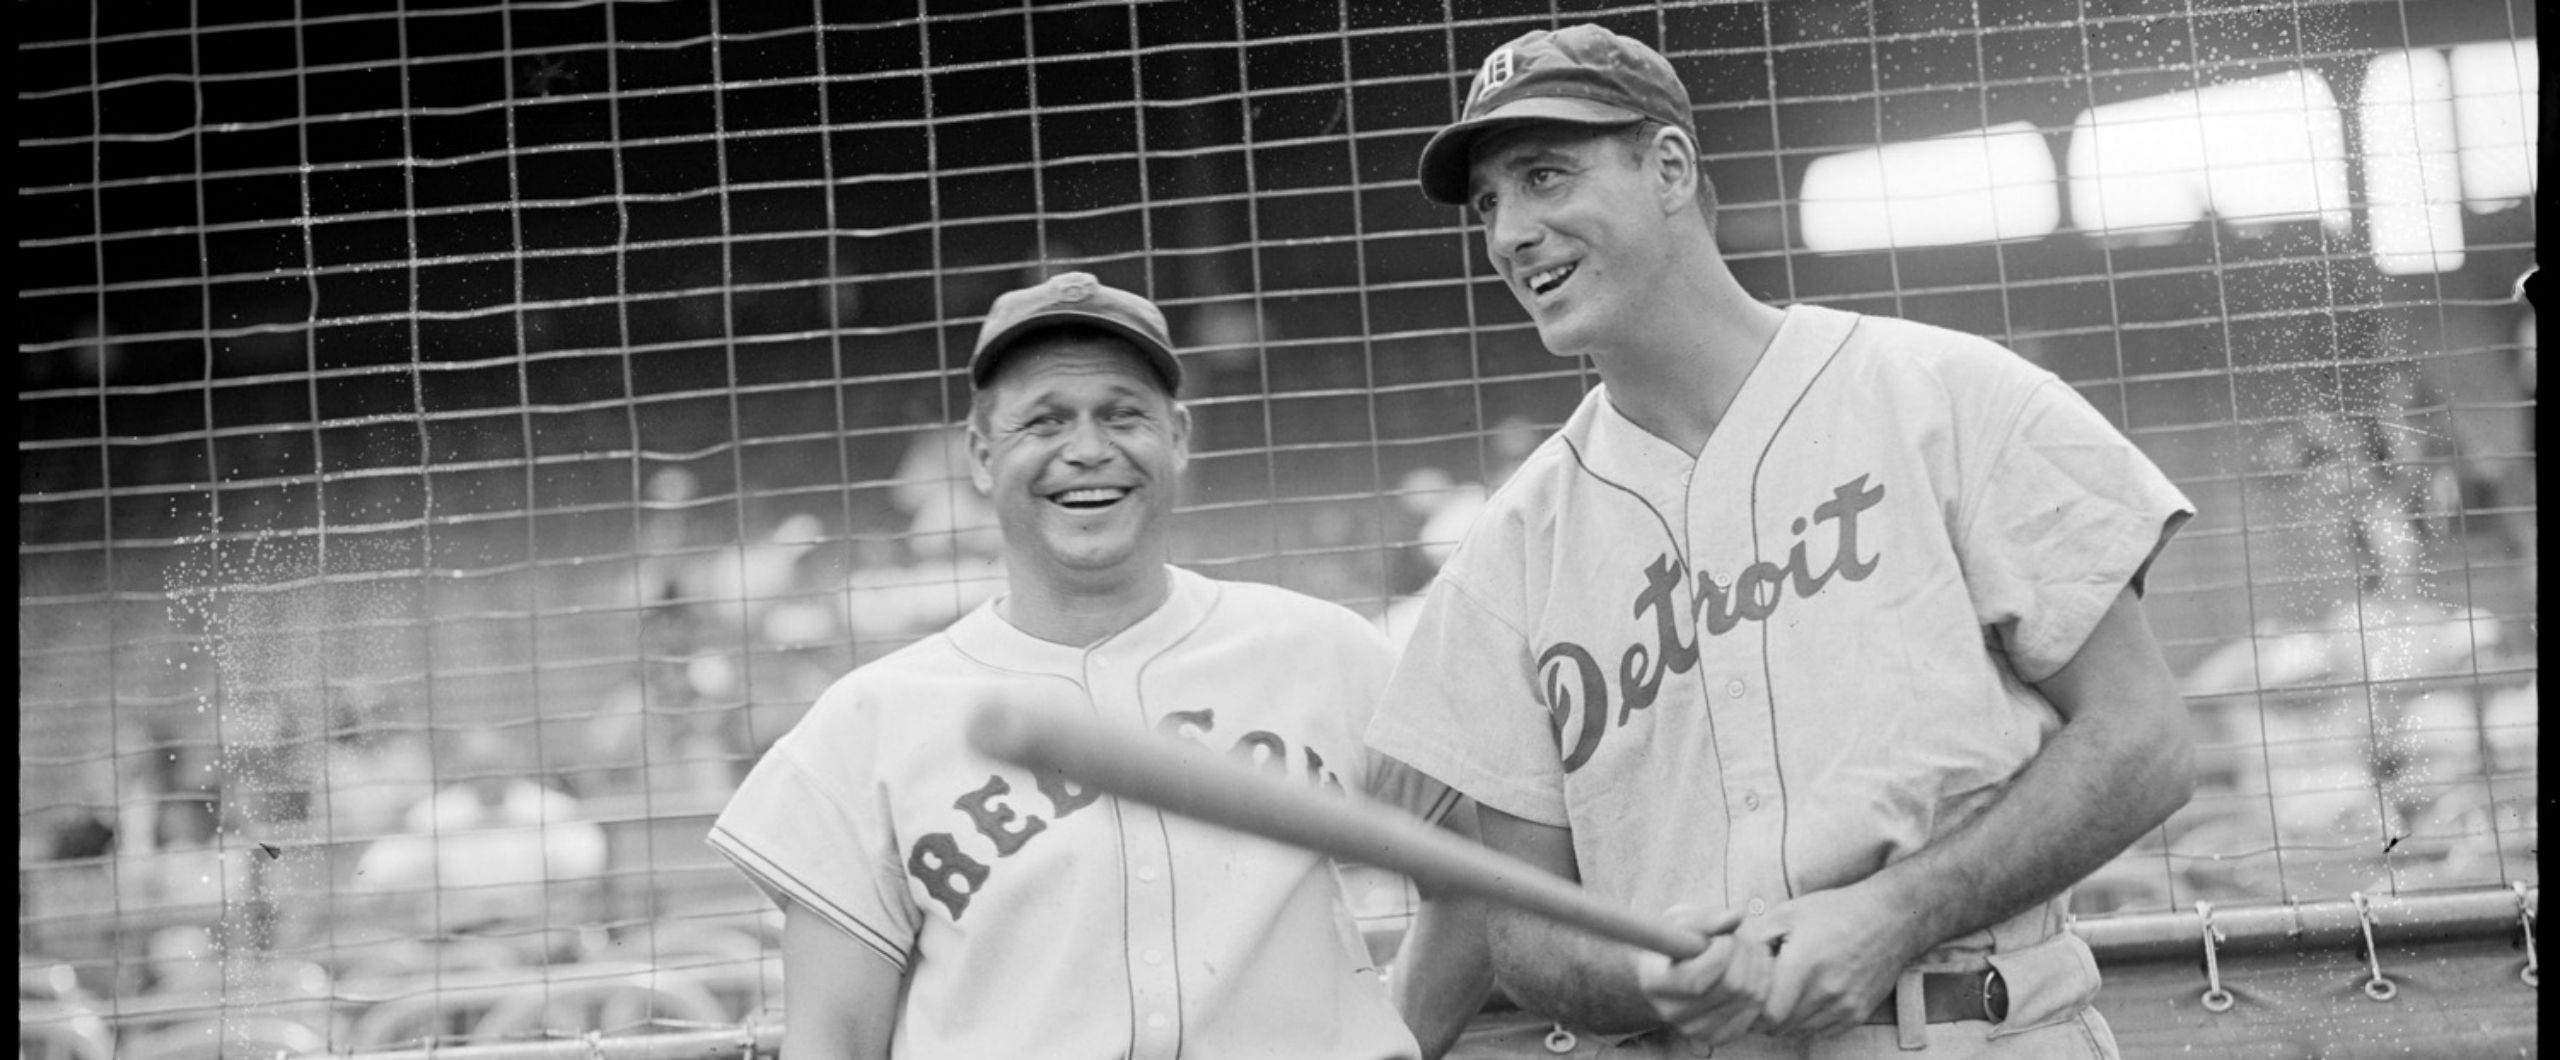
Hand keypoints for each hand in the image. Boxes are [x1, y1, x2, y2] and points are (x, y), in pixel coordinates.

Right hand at [1633, 905, 1770, 1046]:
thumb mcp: (1683, 922)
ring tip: (1746, 950)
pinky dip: (1762, 986)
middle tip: (1739, 940)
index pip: (1697, 978)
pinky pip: (1757, 1010)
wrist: (1675, 970)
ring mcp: (1695, 1029)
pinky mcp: (1718, 1037)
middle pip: (1732, 987)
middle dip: (1744, 953)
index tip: (1724, 936)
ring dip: (1757, 966)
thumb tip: (1735, 917)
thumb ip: (1707, 919)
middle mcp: (1671, 1012)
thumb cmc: (1678, 941)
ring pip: (1750, 996)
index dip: (1722, 952)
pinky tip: (1752, 970)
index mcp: (1654, 982)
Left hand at [1755, 883, 1937, 1038]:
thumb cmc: (1834, 911)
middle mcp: (1826, 991)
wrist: (1889, 918)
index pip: (1765, 1014)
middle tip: (1757, 997)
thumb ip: (1753, 938)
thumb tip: (1724, 956)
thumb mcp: (1788, 913)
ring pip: (1800, 1032)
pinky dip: (1808, 1022)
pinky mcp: (1858, 1014)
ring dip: (1786, 1021)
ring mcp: (1845, 1006)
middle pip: (1780, 1027)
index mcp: (1803, 965)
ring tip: (1782, 996)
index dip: (1749, 1009)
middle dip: (1763, 1016)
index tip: (1744, 996)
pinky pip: (1823, 1032)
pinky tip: (1805, 1000)